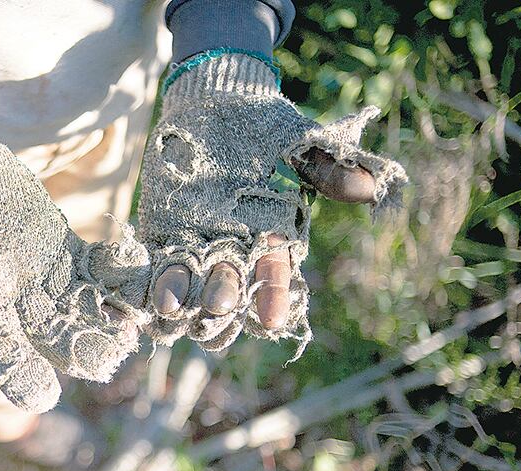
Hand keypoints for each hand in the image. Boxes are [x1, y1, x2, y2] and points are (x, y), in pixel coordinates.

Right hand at [0, 91, 144, 412]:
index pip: (0, 353)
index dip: (20, 375)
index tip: (43, 396)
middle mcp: (16, 302)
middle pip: (56, 341)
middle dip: (85, 350)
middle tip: (114, 350)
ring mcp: (47, 279)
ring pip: (87, 312)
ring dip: (114, 320)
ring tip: (139, 319)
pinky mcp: (68, 252)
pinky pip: (103, 272)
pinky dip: (124, 274)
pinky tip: (143, 265)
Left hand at [136, 52, 406, 353]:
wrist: (219, 101)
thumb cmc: (267, 125)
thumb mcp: (302, 144)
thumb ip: (330, 170)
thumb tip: (371, 188)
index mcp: (273, 237)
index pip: (275, 274)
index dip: (274, 296)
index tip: (272, 319)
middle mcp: (236, 248)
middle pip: (231, 286)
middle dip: (225, 298)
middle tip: (218, 307)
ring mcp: (199, 241)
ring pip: (193, 282)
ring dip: (184, 298)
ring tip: (172, 308)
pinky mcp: (166, 230)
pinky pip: (160, 262)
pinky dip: (154, 280)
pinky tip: (148, 295)